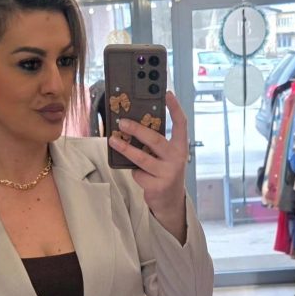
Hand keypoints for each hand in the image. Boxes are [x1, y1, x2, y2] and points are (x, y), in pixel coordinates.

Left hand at [108, 91, 187, 240]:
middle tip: (123, 122)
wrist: (170, 201)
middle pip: (155, 140)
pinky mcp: (157, 186)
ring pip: (142, 158)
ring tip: (113, 140)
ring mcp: (167, 173)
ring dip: (125, 148)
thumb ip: (157, 145)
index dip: (175, 108)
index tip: (167, 94)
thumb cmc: (165, 173)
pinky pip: (138, 174)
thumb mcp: (166, 157)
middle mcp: (177, 159)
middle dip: (137, 129)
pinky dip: (135, 172)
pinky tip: (138, 173)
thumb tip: (134, 127)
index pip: (181, 124)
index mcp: (181, 148)